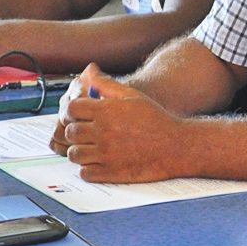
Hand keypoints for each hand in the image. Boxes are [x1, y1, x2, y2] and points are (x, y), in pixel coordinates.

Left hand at [57, 63, 184, 181]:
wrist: (176, 146)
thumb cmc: (155, 119)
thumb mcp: (132, 95)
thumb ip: (107, 84)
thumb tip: (89, 72)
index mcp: (106, 111)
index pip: (71, 109)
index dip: (72, 112)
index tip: (78, 115)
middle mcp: (103, 132)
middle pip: (70, 132)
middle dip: (75, 131)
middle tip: (85, 132)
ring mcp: (106, 154)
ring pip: (74, 154)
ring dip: (79, 150)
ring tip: (90, 148)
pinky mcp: (111, 172)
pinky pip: (85, 173)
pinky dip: (87, 168)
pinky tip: (98, 162)